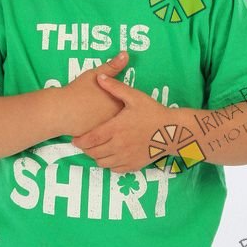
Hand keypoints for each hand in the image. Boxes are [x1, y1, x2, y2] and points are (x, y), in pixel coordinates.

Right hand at [60, 51, 128, 136]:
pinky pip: (105, 138)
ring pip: (116, 129)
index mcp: (118, 103)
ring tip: (104, 118)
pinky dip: (104, 134)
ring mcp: (107, 132)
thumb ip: (112, 66)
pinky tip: (97, 127)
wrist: (61, 110)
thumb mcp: (95, 74)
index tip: (120, 98)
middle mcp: (116, 120)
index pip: (130, 103)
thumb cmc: (78, 90)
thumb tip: (126, 53)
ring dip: (114, 125)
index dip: (126, 100)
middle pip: (126, 118)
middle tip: (114, 109)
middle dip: (123, 115)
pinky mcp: (98, 141)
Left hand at [71, 67, 189, 173]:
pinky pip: (115, 169)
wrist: (172, 131)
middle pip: (94, 153)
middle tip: (85, 143)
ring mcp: (127, 157)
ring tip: (97, 148)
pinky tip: (111, 155)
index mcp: (116, 128)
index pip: (91, 139)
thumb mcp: (135, 96)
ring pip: (103, 163)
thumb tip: (99, 77)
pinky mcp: (134, 165)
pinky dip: (109, 164)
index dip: (79, 140)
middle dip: (86, 149)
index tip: (74, 139)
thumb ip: (115, 87)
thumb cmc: (153, 112)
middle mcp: (119, 145)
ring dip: (97, 157)